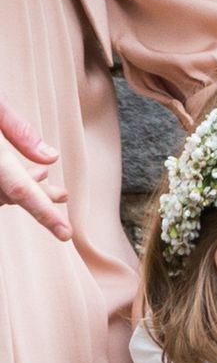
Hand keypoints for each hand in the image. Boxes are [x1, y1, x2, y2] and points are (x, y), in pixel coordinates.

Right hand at [0, 94, 71, 239]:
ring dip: (21, 190)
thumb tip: (50, 159)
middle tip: (63, 195)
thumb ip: (17, 128)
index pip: (19, 189)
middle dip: (39, 198)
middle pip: (9, 195)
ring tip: (45, 180)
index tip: (65, 234)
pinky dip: (4, 185)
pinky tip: (25, 173)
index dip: (45, 214)